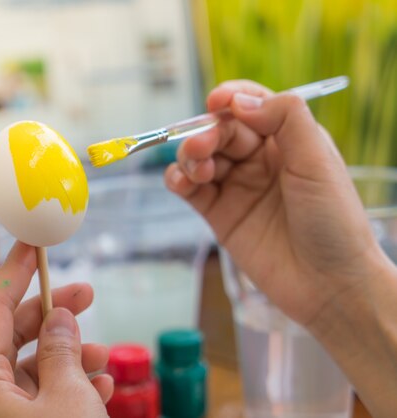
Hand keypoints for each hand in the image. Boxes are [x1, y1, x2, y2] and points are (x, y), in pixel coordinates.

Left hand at [0, 241, 112, 417]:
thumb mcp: (68, 398)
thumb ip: (61, 353)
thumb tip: (58, 319)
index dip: (15, 272)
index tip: (32, 243)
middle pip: (12, 334)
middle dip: (52, 314)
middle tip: (85, 294)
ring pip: (29, 368)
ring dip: (68, 356)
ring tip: (102, 353)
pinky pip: (37, 397)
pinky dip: (67, 387)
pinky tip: (100, 384)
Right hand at [164, 80, 390, 328]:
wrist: (329, 285)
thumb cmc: (334, 221)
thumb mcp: (317, 161)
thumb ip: (284, 120)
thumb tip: (240, 101)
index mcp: (288, 141)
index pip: (252, 107)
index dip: (231, 99)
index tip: (216, 102)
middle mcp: (260, 160)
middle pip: (221, 131)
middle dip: (207, 132)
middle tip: (202, 147)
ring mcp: (237, 187)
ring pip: (201, 157)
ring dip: (191, 156)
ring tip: (197, 170)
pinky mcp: (219, 215)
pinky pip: (190, 189)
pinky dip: (178, 179)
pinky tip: (180, 182)